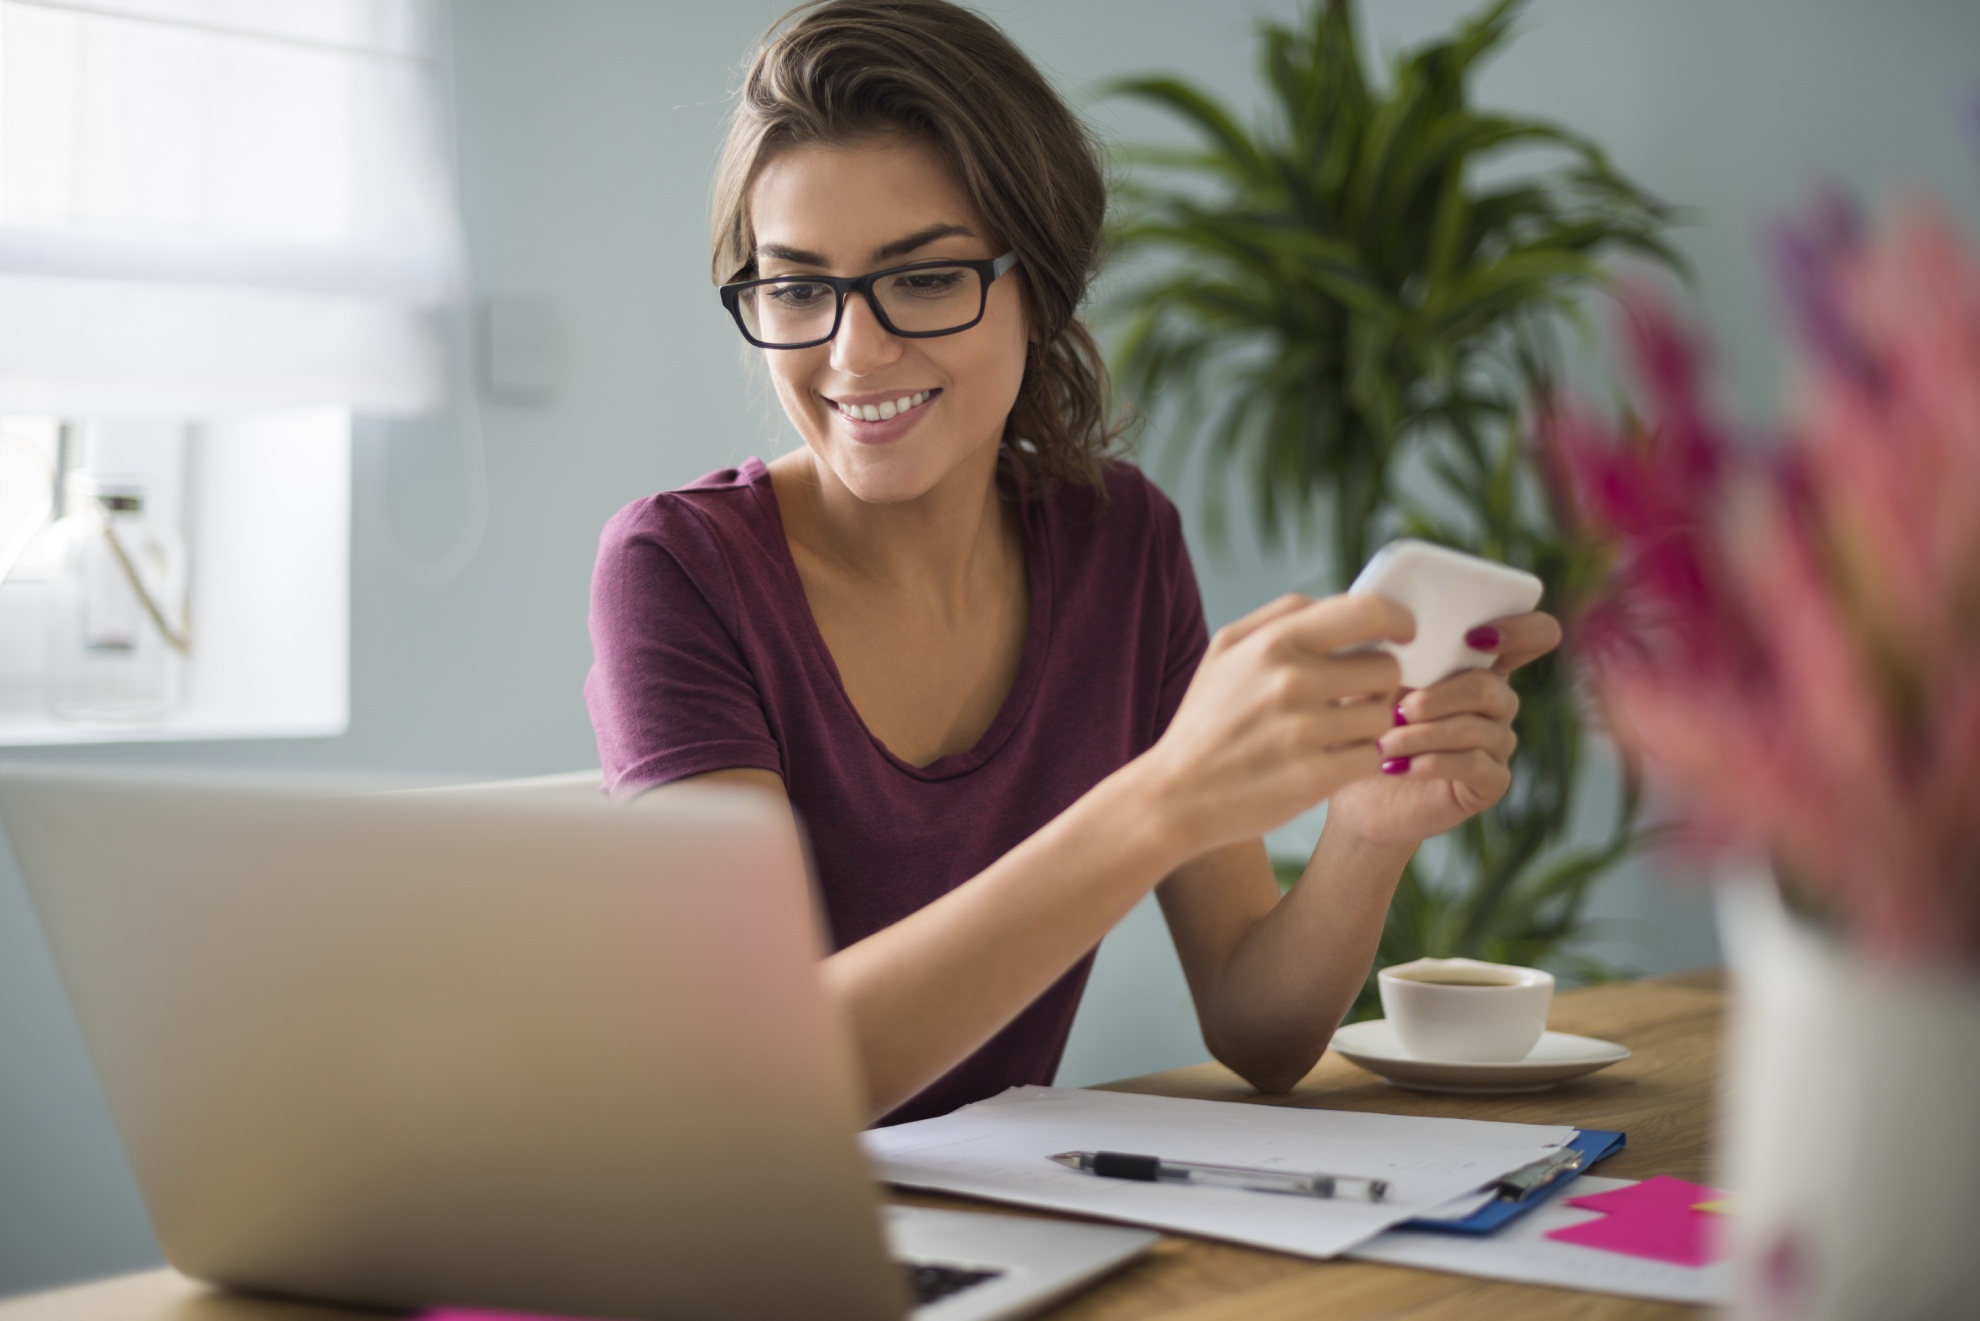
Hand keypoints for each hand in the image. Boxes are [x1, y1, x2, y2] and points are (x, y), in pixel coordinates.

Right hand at [1139, 593, 1413, 856]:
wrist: (1175, 795)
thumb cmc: (1206, 720)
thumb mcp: (1225, 651)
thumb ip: (1281, 617)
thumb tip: (1342, 602)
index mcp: (1273, 643)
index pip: (1366, 611)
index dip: (1397, 619)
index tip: (1403, 633)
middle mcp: (1290, 681)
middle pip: (1386, 668)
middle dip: (1379, 683)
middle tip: (1356, 697)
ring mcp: (1304, 732)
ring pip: (1383, 716)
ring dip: (1368, 726)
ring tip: (1335, 734)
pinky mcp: (1314, 778)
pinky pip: (1372, 757)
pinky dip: (1359, 761)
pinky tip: (1330, 761)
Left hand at [1325, 611, 1562, 848]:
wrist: (1355, 791)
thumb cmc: (1364, 728)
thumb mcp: (1369, 683)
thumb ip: (1388, 653)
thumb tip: (1388, 630)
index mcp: (1475, 666)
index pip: (1532, 636)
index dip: (1522, 629)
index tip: (1475, 637)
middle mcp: (1497, 702)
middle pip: (1491, 688)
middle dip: (1438, 698)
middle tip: (1398, 712)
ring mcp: (1498, 743)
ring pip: (1476, 728)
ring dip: (1422, 735)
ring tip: (1384, 745)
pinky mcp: (1491, 782)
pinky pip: (1474, 765)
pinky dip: (1432, 762)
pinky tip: (1399, 767)